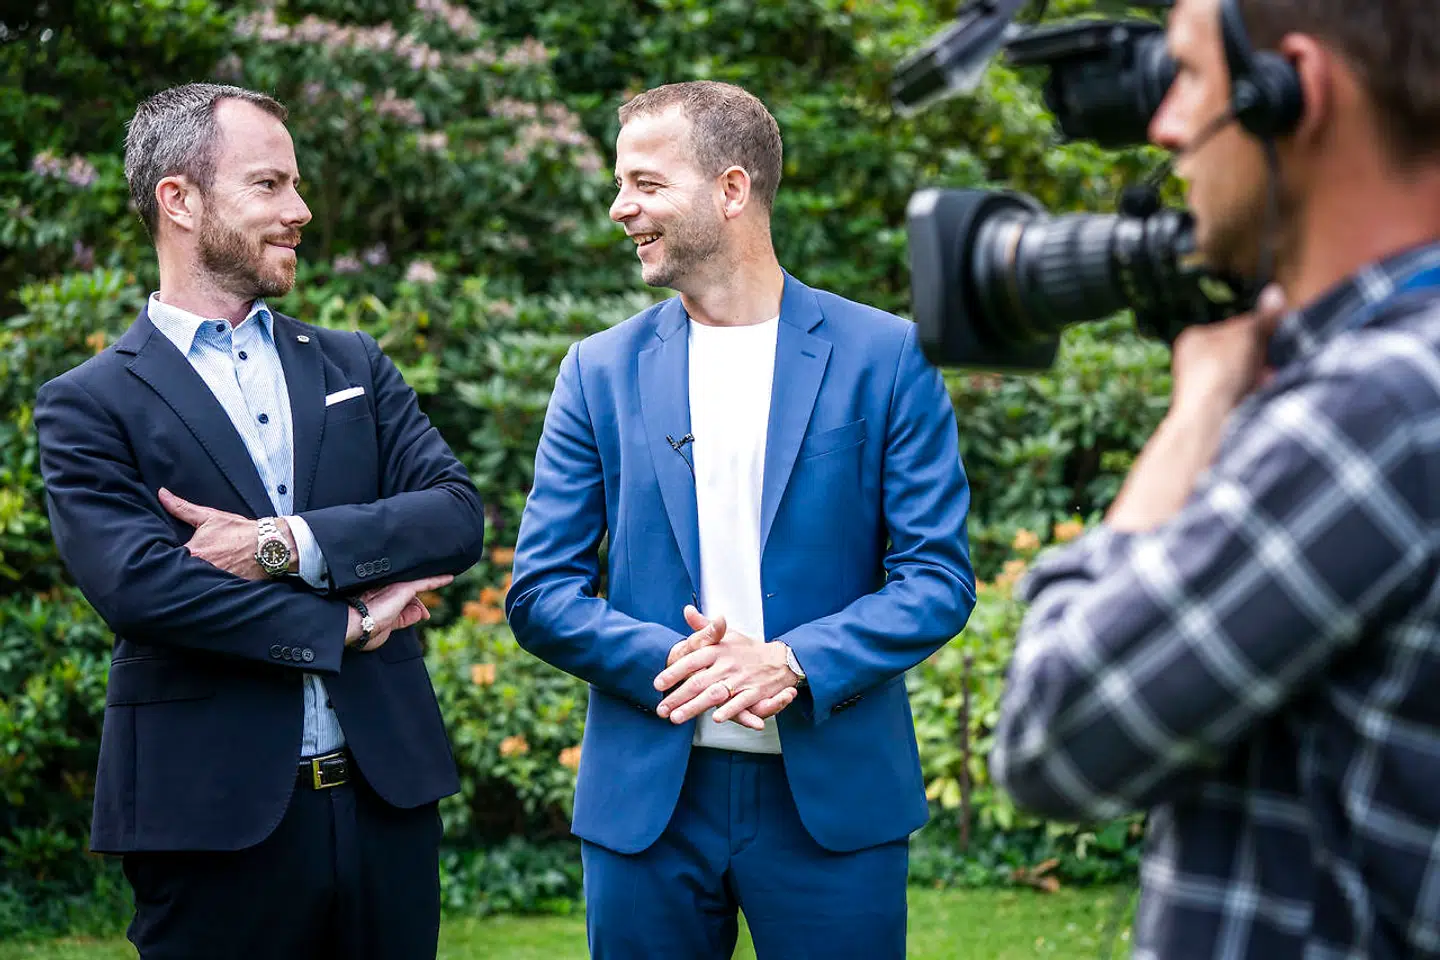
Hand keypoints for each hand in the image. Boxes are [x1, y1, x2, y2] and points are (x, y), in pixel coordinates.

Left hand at [161, 488, 292, 579]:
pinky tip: (213, 582)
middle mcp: (200, 570)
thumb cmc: (239, 531)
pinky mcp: (225, 589)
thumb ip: (182, 508)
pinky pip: (210, 591)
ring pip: (195, 583)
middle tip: (189, 565)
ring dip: (195, 578)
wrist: (269, 545)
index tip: (169, 555)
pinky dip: (210, 588)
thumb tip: (162, 495)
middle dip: (181, 570)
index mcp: (192, 552)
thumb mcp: (209, 516)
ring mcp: (213, 581)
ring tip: (204, 571)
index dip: (167, 558)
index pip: (168, 559)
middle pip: (180, 573)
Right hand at [346, 574, 453, 651]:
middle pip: (409, 594)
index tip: (423, 617)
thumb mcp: (390, 628)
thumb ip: (405, 619)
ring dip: (432, 586)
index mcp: (382, 601)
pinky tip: (449, 578)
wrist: (357, 626)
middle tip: (426, 616)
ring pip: (417, 586)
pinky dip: (437, 580)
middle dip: (419, 605)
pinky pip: (424, 582)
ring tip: (447, 581)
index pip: (403, 602)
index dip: (414, 609)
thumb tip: (420, 613)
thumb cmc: (366, 632)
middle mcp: (388, 591)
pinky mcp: (403, 588)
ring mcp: (395, 588)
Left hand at [661, 605, 764, 729]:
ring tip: (677, 717)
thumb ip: (704, 626)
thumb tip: (687, 610)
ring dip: (695, 707)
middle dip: (678, 696)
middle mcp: (728, 664)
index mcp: (718, 650)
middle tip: (661, 708)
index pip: (692, 660)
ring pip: (715, 694)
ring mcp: (741, 679)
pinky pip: (741, 702)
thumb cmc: (748, 649)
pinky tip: (717, 718)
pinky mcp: (755, 692)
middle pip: (699, 681)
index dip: (674, 672)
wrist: (780, 659)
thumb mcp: (727, 634)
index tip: (658, 683)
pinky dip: (730, 710)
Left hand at [1169, 283, 1286, 416]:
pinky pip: (1241, 394)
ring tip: (1269, 376)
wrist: (1207, 419)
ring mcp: (1201, 387)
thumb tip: (1275, 293)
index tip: (1277, 333)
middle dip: (1261, 356)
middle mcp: (1193, 362)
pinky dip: (1254, 392)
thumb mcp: (1248, 337)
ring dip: (1261, 375)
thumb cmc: (1221, 371)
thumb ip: (1264, 318)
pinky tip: (1263, 392)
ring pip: (1243, 375)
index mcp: (1195, 338)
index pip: (1236, 327)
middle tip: (1275, 359)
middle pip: (1240, 352)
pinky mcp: (1212, 408)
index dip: (1260, 330)